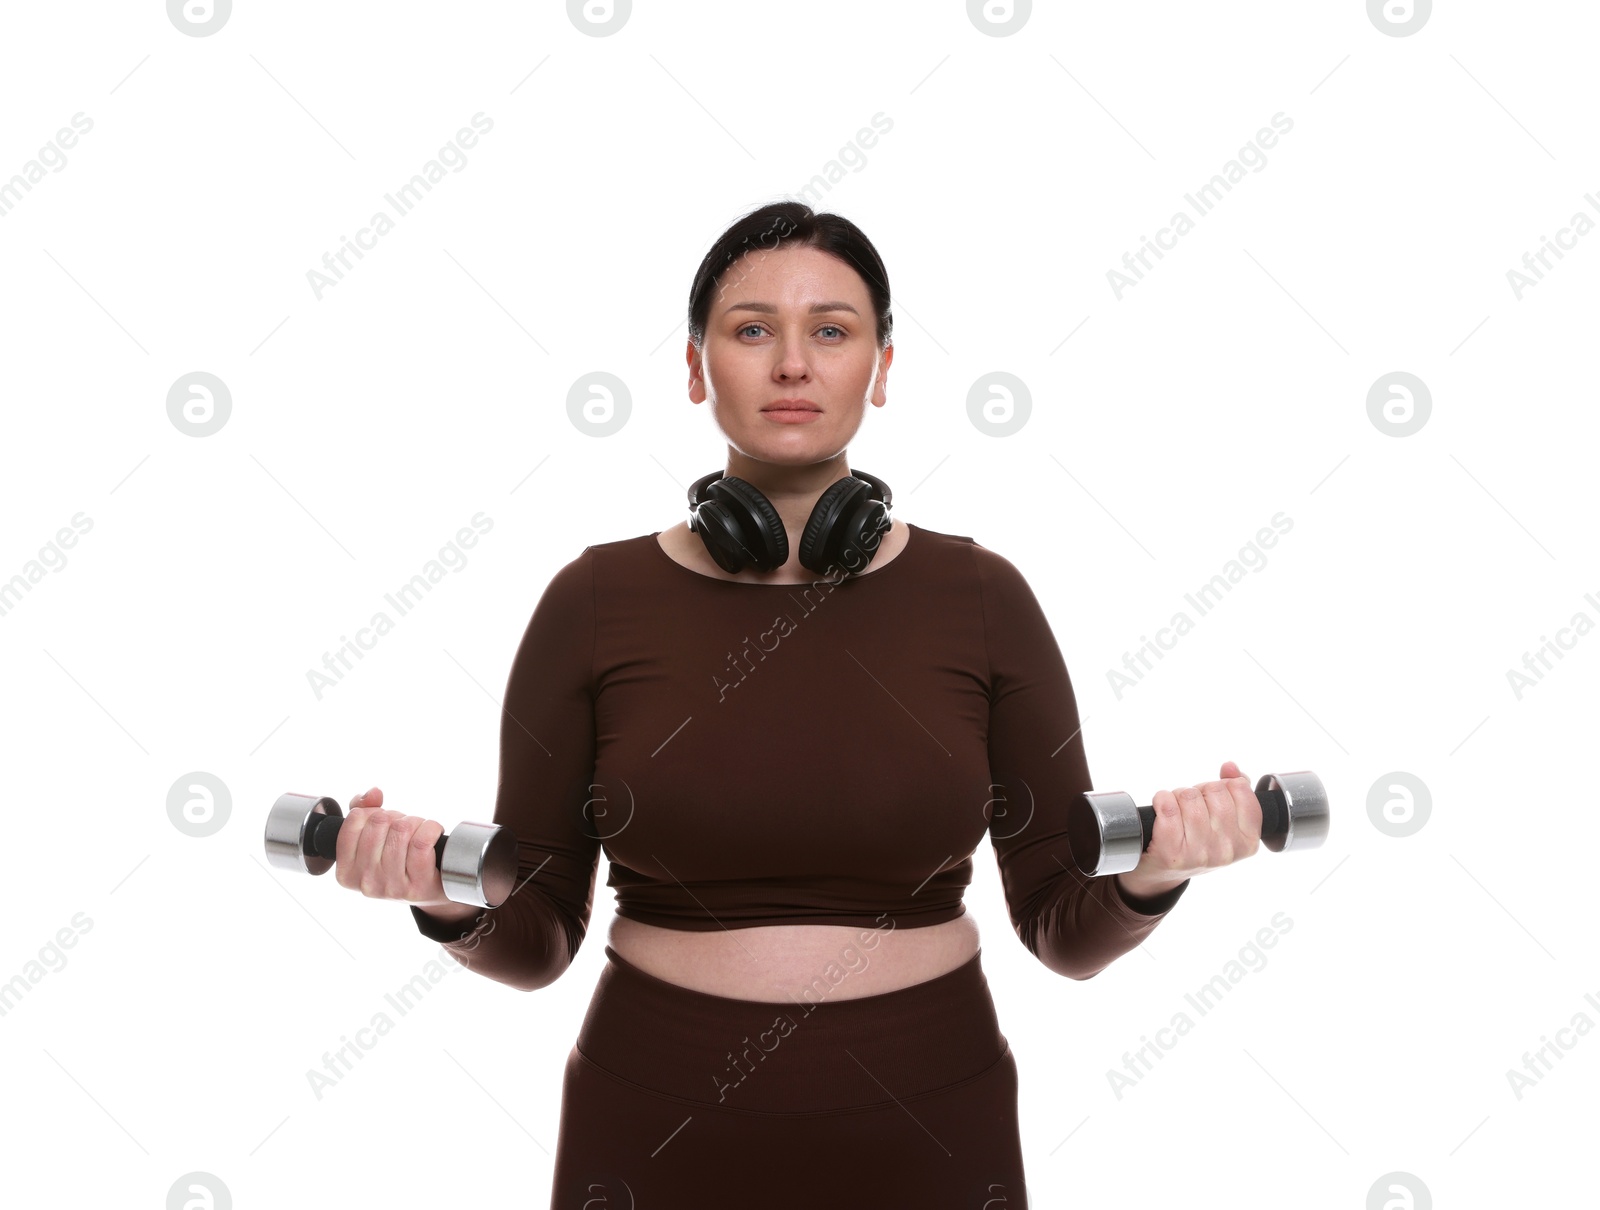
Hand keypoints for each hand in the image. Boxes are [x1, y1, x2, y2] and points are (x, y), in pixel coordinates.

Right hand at [336, 786, 452, 907]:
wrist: (431, 889)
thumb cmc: (399, 860)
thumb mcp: (374, 838)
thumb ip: (364, 810)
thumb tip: (372, 794)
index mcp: (346, 871)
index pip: (355, 820)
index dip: (373, 812)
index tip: (384, 823)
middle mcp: (366, 881)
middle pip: (380, 822)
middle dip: (397, 817)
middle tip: (405, 828)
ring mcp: (391, 887)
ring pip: (402, 829)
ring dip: (416, 822)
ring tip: (419, 833)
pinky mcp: (417, 886)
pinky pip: (422, 842)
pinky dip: (431, 829)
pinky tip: (433, 834)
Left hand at [1117, 761, 1261, 897]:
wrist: (1164, 871)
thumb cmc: (1198, 842)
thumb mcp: (1225, 823)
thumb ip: (1235, 791)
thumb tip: (1230, 767)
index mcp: (1247, 841)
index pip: (1241, 790)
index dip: (1223, 785)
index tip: (1214, 798)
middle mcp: (1226, 850)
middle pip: (1214, 790)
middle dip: (1199, 790)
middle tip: (1192, 805)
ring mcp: (1199, 853)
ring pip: (1189, 796)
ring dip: (1178, 795)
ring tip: (1177, 810)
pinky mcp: (1171, 852)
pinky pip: (1167, 807)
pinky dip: (1161, 800)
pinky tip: (1161, 809)